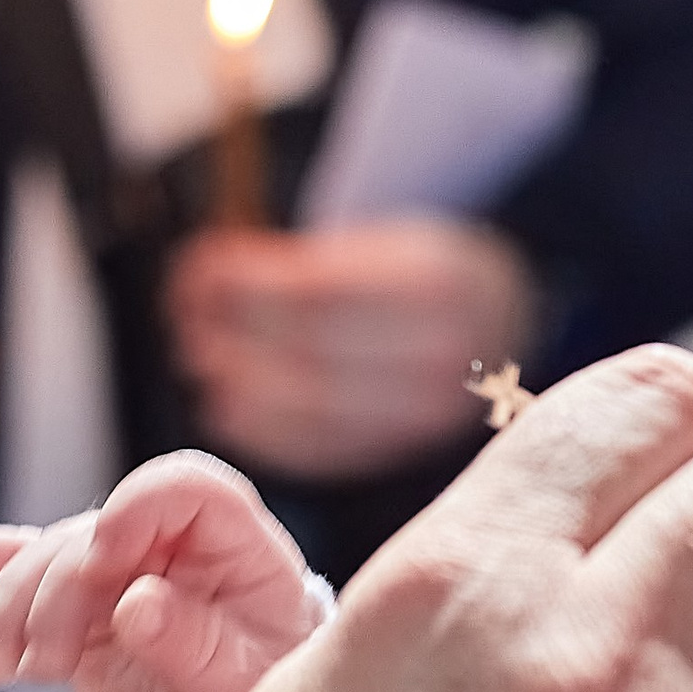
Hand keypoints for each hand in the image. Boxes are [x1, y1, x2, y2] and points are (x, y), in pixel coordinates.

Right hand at [0, 452, 324, 691]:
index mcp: (236, 545)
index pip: (184, 489)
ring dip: (12, 612)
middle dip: (56, 594)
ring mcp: (119, 568)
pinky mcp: (75, 603)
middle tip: (44, 667)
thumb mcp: (240, 688)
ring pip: (45, 558)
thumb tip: (138, 604)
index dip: (137, 510)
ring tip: (3, 672)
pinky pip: (14, 569)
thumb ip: (193, 643)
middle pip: (94, 532)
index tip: (106, 564)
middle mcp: (173, 543)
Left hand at [164, 215, 533, 481]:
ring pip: (312, 412)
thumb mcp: (385, 239)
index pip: (319, 297)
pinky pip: (321, 452)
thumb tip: (207, 277)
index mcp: (440, 288)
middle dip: (233, 336)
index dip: (245, 287)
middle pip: (311, 357)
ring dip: (236, 385)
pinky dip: (261, 430)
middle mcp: (444, 359)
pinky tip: (225, 403)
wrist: (507, 323)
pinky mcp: (403, 452)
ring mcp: (428, 417)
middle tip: (186, 313)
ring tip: (200, 353)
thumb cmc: (423, 273)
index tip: (197, 267)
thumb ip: (303, 261)